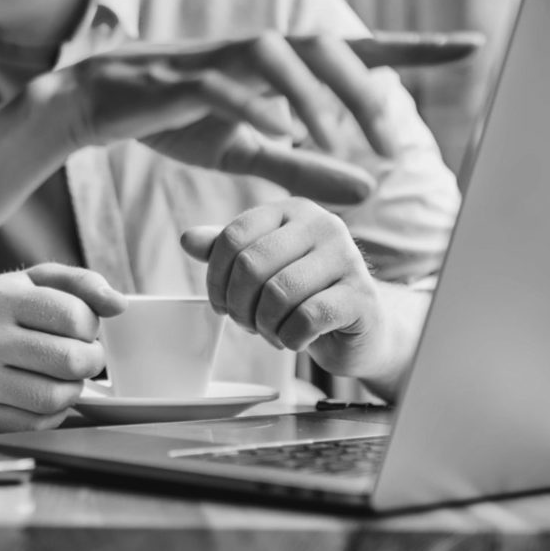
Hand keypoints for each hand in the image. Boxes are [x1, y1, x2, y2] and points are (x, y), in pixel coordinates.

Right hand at [0, 264, 122, 431]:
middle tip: (85, 357)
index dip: (91, 327)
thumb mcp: (33, 283)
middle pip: (68, 360)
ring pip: (54, 397)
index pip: (73, 316)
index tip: (83, 329)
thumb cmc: (1, 314)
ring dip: (74, 389)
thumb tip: (119, 305)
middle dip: (91, 361)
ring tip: (65, 377)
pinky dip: (53, 413)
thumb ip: (80, 283)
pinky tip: (44, 396)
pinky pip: (36, 424)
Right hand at [48, 32, 472, 204]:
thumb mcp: (248, 152)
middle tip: (390, 140)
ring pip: (279, 57)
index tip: (471, 44)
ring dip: (313, 97)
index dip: (414, 46)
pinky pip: (223, 84)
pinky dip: (253, 105)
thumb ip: (306, 166)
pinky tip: (276, 133)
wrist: (96, 103)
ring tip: (334, 143)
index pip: (357, 49)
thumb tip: (370, 189)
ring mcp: (218, 58)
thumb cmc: (177, 119)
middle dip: (363, 89)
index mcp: (280, 65)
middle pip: (325, 46)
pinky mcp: (180, 76)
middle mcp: (257, 49)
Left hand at [180, 200, 392, 379]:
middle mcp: (324, 225)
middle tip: (246, 324)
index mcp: (293, 210)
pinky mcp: (362, 296)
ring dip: (264, 325)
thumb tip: (186, 239)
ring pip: (278, 293)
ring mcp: (348, 258)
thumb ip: (228, 252)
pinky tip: (295, 340)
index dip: (215, 277)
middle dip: (239, 305)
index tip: (219, 304)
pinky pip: (307, 318)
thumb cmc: (306, 295)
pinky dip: (290, 338)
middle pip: (252, 264)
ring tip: (271, 332)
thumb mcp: (264, 268)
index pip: (233, 235)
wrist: (363, 328)